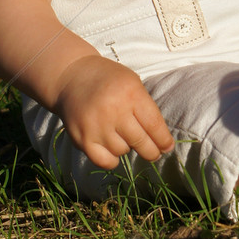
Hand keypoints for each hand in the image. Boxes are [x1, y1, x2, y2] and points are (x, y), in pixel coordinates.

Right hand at [54, 55, 174, 170]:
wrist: (72, 77)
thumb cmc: (108, 80)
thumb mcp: (132, 82)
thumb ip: (146, 108)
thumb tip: (162, 141)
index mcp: (130, 93)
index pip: (154, 125)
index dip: (163, 140)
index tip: (167, 147)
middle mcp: (113, 110)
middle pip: (141, 142)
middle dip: (151, 151)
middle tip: (154, 153)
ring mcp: (96, 126)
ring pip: (122, 151)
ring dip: (126, 147)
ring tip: (121, 135)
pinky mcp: (82, 139)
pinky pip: (104, 161)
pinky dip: (111, 159)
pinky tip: (112, 149)